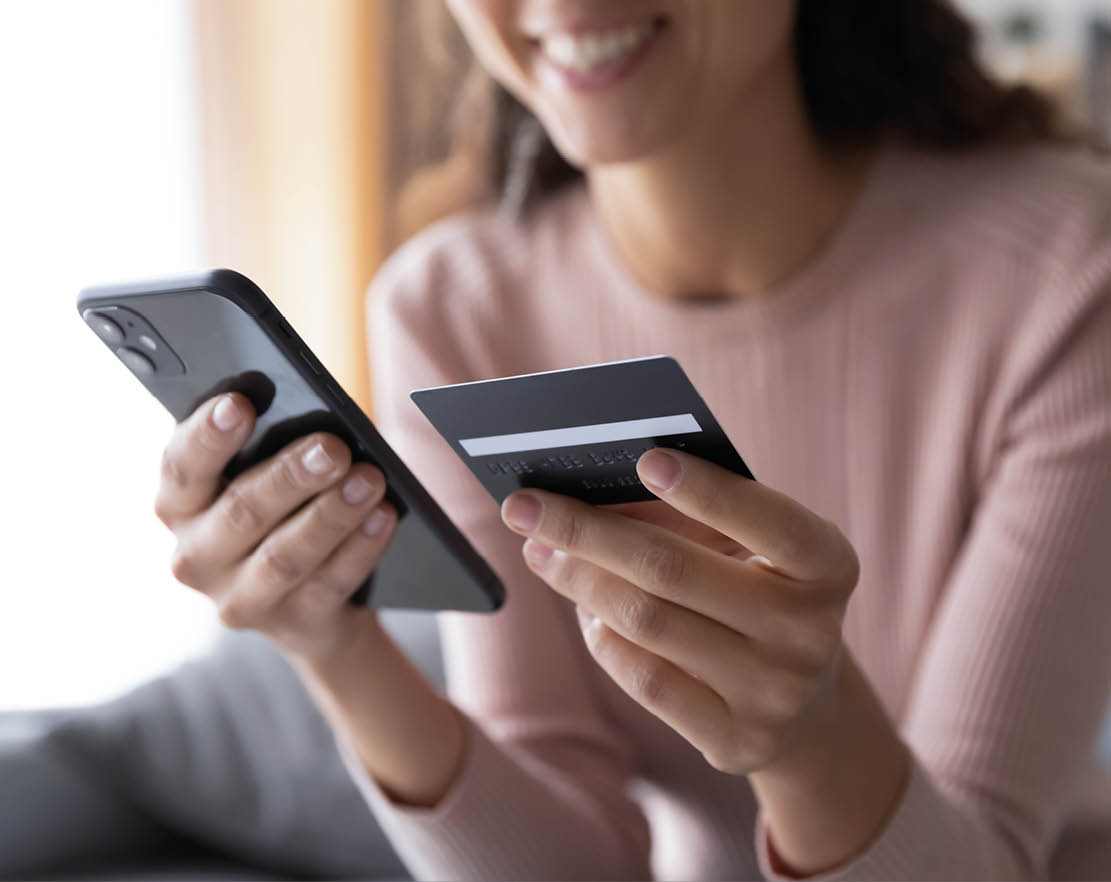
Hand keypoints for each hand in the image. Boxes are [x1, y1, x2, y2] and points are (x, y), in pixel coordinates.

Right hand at [154, 392, 397, 661]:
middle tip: (333, 448)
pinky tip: (384, 516)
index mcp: (180, 505)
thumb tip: (312, 419)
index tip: (239, 404)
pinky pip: (329, 583)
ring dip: (332, 514)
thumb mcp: (261, 478)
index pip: (182, 466)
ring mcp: (239, 598)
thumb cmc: (282, 512)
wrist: (310, 605)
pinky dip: (361, 547)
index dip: (208, 435)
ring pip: (286, 555)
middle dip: (291, 476)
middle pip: (242, 511)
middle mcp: (196, 556)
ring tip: (370, 479)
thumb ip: (267, 448)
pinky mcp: (290, 624)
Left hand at [499, 447, 859, 774]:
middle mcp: (812, 633)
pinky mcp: (737, 742)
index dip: (709, 492)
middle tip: (525, 506)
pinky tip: (586, 611)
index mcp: (829, 566)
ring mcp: (776, 695)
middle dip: (586, 531)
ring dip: (579, 580)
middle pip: (674, 571)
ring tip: (542, 551)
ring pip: (646, 622)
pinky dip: (603, 638)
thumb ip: (694, 517)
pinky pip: (644, 679)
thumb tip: (588, 494)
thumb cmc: (761, 592)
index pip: (772, 522)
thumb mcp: (753, 548)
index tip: (645, 459)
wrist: (804, 702)